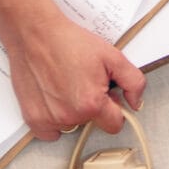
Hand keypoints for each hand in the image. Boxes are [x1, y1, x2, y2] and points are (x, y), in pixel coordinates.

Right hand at [4, 8, 142, 141]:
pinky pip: (50, 132)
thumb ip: (133, 82)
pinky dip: (54, 120)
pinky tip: (55, 100)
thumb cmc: (68, 43)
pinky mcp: (32, 118)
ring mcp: (49, 119)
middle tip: (86, 83)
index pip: (114, 124)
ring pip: (71, 125)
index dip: (115, 109)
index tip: (109, 97)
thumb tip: (135, 102)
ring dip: (73, 111)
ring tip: (68, 86)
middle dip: (94, 106)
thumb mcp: (113, 57)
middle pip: (92, 122)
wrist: (36, 35)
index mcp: (91, 104)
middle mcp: (69, 115)